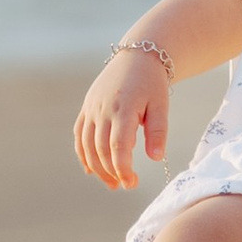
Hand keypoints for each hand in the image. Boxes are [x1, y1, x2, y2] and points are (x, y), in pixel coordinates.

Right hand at [76, 48, 167, 190]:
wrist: (137, 56)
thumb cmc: (152, 83)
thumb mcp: (162, 105)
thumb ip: (158, 131)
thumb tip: (156, 158)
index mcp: (123, 107)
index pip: (118, 146)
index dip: (122, 168)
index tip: (131, 183)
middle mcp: (103, 109)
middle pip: (100, 149)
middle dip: (112, 172)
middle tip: (126, 185)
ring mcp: (91, 108)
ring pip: (87, 145)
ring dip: (97, 168)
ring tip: (112, 183)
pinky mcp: (87, 107)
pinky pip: (80, 135)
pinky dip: (83, 154)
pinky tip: (91, 169)